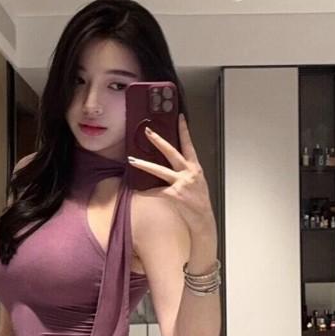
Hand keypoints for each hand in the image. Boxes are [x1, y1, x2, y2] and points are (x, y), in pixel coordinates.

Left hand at [128, 114, 215, 233]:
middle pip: (172, 153)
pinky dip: (146, 192)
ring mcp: (181, 183)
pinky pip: (155, 191)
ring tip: (132, 160)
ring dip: (144, 165)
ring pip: (159, 170)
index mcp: (195, 167)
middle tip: (148, 131)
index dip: (184, 131)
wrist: (203, 218)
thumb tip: (171, 163)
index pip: (189, 145)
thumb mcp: (196, 181)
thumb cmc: (199, 200)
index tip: (180, 118)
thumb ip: (186, 171)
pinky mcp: (174, 195)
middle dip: (159, 141)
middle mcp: (189, 173)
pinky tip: (137, 191)